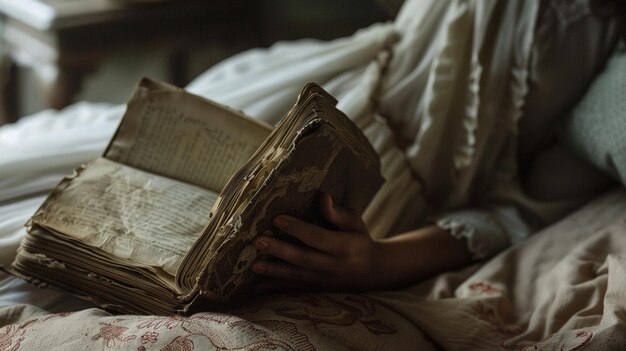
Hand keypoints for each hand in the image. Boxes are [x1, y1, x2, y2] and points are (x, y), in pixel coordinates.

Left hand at [251, 193, 382, 292]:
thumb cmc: (360, 240)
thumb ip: (337, 213)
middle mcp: (333, 266)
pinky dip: (275, 288)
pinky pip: (294, 289)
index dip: (298, 229)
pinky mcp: (317, 289)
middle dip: (279, 250)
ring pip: (296, 276)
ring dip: (273, 271)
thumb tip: (322, 196)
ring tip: (253, 265)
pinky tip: (257, 287)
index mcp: (344, 246)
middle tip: (258, 241)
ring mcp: (324, 280)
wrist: (372, 272)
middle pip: (303, 258)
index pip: (318, 237)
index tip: (277, 219)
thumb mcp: (355, 223)